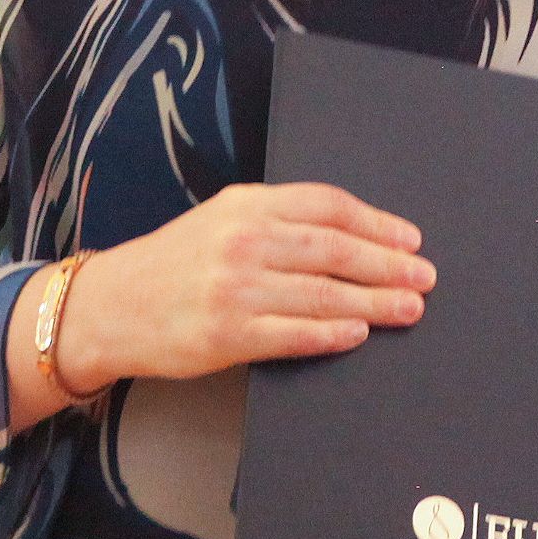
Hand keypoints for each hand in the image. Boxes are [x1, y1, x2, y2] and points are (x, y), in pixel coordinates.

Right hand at [57, 183, 432, 387]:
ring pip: (323, 293)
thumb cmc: (175, 263)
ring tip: (408, 309)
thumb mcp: (222, 219)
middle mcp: (243, 240)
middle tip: (423, 278)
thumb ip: (278, 219)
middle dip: (388, 264)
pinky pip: (293, 334)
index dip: (377, 223)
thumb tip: (352, 237)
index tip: (410, 239)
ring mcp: (235, 288)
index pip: (328, 206)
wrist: (113, 305)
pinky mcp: (226, 334)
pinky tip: (358, 333)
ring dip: (375, 302)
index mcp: (247, 204)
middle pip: (335, 249)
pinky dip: (332, 333)